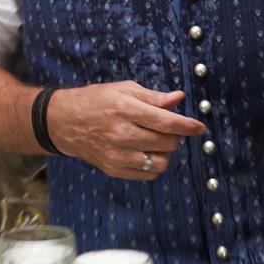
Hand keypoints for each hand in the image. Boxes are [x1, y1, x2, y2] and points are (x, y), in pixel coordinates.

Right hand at [46, 82, 205, 180]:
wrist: (64, 122)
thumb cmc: (96, 101)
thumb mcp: (124, 90)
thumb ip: (153, 97)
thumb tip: (178, 98)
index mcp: (125, 109)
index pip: (165, 122)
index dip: (187, 125)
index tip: (199, 127)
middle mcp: (121, 133)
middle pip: (166, 143)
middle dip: (176, 136)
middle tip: (171, 129)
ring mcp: (117, 154)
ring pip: (160, 162)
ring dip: (166, 153)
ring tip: (157, 142)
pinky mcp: (113, 169)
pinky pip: (147, 174)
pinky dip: (154, 165)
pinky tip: (147, 152)